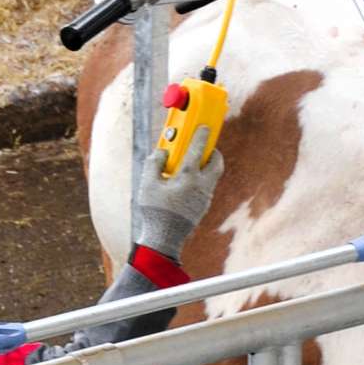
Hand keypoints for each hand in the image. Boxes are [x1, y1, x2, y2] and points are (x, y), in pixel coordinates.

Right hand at [135, 136, 224, 261]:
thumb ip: (154, 163)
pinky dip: (201, 178)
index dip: (200, 136)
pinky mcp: (204, 206)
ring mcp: (205, 197)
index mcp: (188, 178)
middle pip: (216, 162)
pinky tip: (187, 181)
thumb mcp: (147, 184)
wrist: (165, 238)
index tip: (203, 126)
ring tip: (192, 162)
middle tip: (203, 145)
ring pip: (213, 175)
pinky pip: (207, 186)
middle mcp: (202, 186)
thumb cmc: (154, 211)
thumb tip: (162, 152)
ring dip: (207, 165)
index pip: (197, 150)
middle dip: (212, 151)